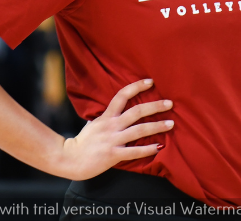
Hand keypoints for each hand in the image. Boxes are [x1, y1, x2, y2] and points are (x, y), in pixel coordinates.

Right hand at [55, 79, 172, 179]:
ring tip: (171, 123)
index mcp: (106, 117)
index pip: (122, 96)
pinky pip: (134, 152)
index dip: (136, 87)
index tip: (150, 82)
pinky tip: (159, 147)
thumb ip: (106, 117)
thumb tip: (116, 110)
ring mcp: (112, 140)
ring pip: (139, 130)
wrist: (69, 159)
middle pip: (136, 111)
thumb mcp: (93, 124)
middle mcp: (110, 126)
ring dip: (157, 126)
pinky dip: (147, 149)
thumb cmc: (83, 142)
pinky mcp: (113, 155)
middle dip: (155, 106)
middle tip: (170, 103)